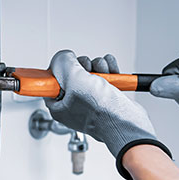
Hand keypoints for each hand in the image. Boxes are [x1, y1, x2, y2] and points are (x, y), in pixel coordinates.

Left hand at [44, 50, 170, 179]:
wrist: (127, 122)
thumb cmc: (101, 112)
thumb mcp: (74, 81)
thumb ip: (63, 63)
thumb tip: (63, 56)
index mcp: (58, 105)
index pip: (51, 81)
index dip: (60, 69)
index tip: (67, 64)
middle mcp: (73, 103)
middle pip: (72, 72)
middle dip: (83, 66)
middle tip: (88, 71)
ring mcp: (90, 99)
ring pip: (90, 71)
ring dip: (99, 66)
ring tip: (104, 74)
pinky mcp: (106, 95)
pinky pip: (104, 74)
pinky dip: (110, 69)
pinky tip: (114, 73)